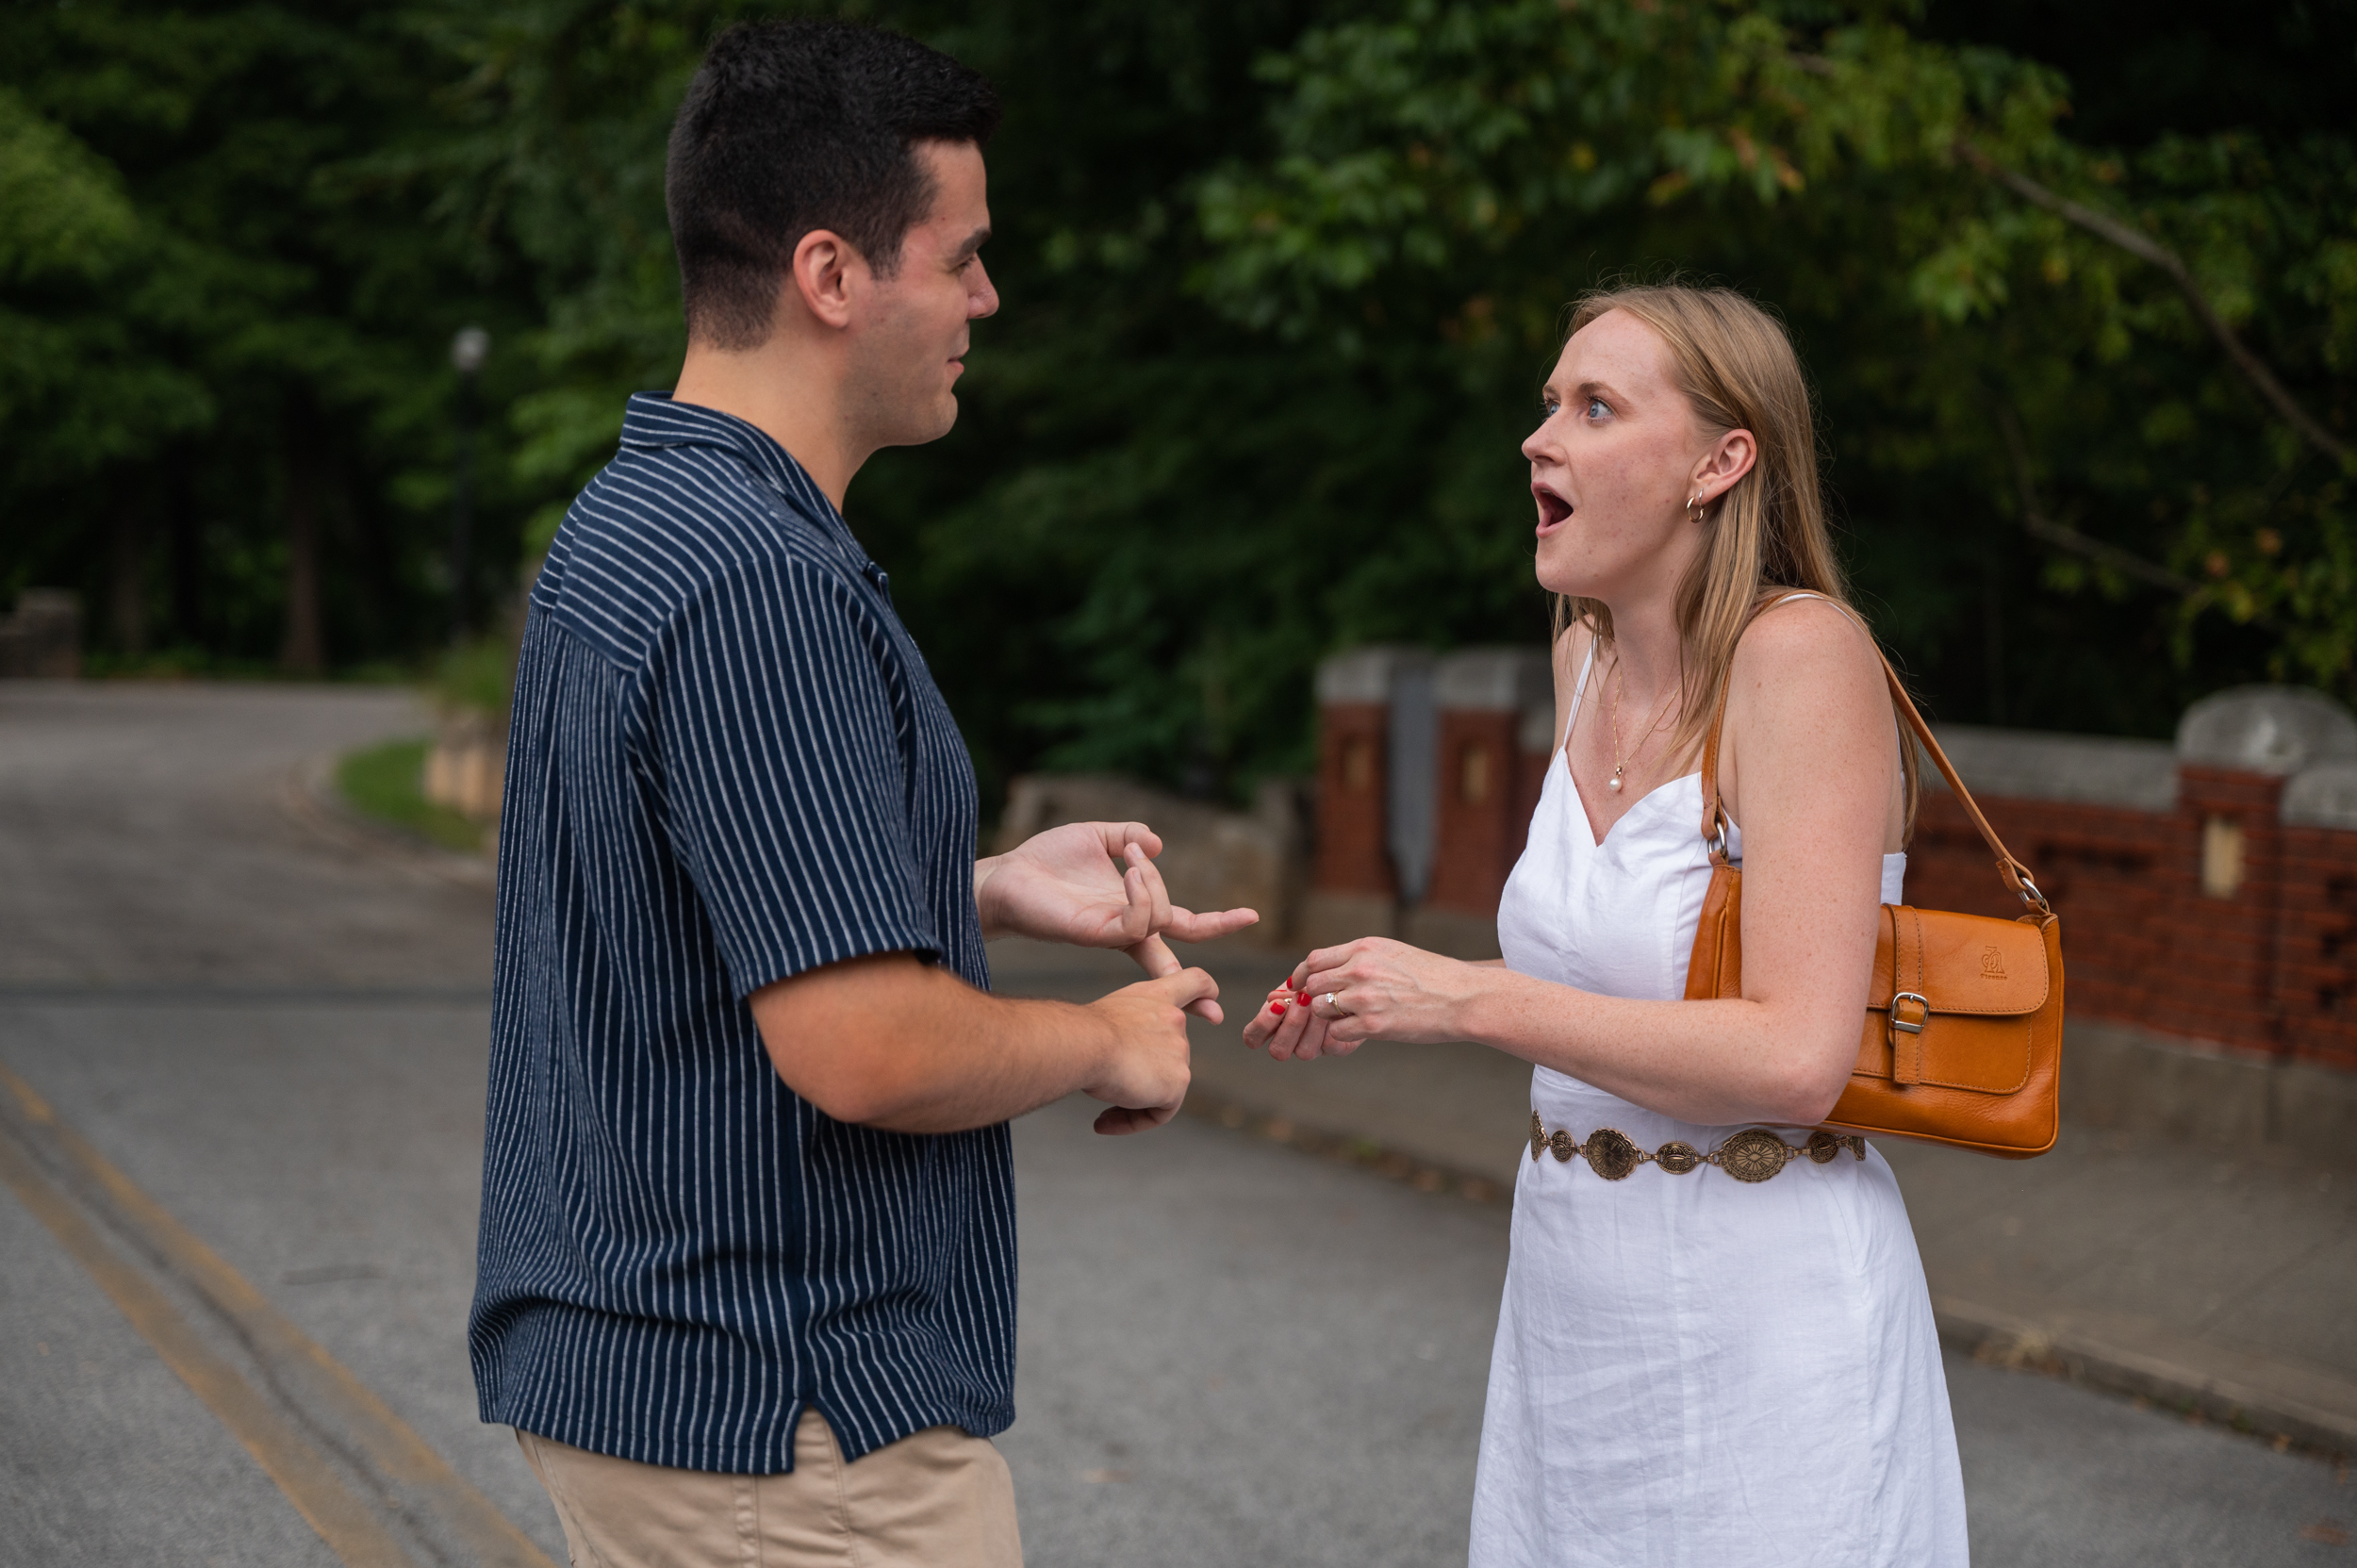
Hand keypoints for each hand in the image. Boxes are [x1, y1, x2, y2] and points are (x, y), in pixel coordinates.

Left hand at [975, 821, 1258, 950]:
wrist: (1005, 876)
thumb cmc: (1044, 860)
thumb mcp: (1096, 836)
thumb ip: (1129, 834)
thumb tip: (1158, 844)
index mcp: (1131, 907)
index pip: (1181, 920)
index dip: (1216, 922)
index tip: (1251, 916)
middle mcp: (1126, 925)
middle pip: (1181, 932)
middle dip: (1218, 929)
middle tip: (1249, 916)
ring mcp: (1112, 932)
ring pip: (1160, 919)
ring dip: (1156, 883)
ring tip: (1133, 857)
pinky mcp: (1095, 934)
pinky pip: (1136, 924)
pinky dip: (1143, 896)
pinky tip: (1130, 870)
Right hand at [1083, 967, 1216, 1135]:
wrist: (1084, 1043)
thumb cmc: (1082, 1030)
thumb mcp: (1109, 1013)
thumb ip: (1131, 1026)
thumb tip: (1125, 1056)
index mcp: (1157, 996)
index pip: (1195, 983)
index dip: (1206, 995)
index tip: (1215, 1012)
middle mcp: (1176, 1020)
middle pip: (1171, 1058)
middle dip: (1141, 1078)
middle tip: (1106, 1092)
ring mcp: (1180, 1052)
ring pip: (1163, 1088)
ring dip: (1132, 1103)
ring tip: (1100, 1114)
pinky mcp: (1178, 1083)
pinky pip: (1160, 1113)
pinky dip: (1133, 1121)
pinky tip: (1104, 1122)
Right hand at [1238, 974, 1356, 1060]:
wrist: (1347, 984)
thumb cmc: (1315, 981)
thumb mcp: (1295, 983)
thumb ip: (1283, 993)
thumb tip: (1274, 1000)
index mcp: (1273, 1027)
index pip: (1253, 1037)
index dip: (1261, 1025)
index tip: (1276, 1005)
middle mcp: (1290, 1043)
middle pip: (1278, 1050)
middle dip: (1289, 1025)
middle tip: (1301, 999)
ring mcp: (1313, 1048)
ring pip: (1304, 1052)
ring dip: (1310, 1025)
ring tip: (1318, 1001)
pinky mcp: (1337, 1048)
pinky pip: (1330, 1046)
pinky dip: (1330, 1027)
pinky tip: (1334, 1009)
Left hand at [1289, 937, 1487, 1046]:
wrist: (1463, 998)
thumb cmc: (1433, 976)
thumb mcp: (1394, 953)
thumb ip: (1361, 958)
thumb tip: (1331, 969)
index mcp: (1365, 948)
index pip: (1315, 960)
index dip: (1302, 975)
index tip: (1299, 986)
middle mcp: (1360, 969)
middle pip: (1312, 985)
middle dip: (1314, 998)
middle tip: (1325, 1008)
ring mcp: (1365, 998)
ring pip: (1320, 1009)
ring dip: (1330, 1017)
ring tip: (1350, 1019)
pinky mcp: (1373, 1025)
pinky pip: (1338, 1032)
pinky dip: (1344, 1035)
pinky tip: (1361, 1032)